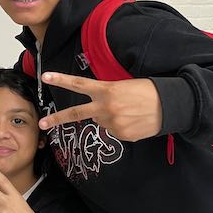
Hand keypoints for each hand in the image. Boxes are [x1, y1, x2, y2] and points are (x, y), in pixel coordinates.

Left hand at [38, 72, 162, 141]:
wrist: (170, 105)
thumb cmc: (148, 91)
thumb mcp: (124, 86)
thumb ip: (106, 97)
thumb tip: (98, 114)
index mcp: (107, 90)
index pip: (79, 84)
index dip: (61, 80)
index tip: (45, 77)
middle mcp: (106, 108)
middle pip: (77, 114)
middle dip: (57, 119)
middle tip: (42, 123)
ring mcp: (113, 123)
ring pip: (101, 123)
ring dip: (109, 118)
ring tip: (128, 112)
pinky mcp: (121, 135)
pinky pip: (114, 132)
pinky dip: (121, 127)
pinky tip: (134, 120)